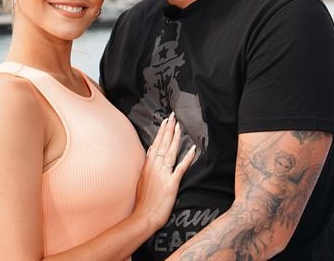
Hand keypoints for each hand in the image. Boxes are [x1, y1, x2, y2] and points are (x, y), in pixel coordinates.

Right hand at [132, 112, 196, 229]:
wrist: (143, 217)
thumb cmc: (143, 202)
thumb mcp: (141, 181)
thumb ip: (146, 167)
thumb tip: (150, 155)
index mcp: (147, 167)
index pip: (155, 145)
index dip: (161, 133)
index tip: (165, 122)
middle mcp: (154, 168)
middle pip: (162, 145)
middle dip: (168, 130)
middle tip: (173, 116)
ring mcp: (163, 175)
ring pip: (170, 152)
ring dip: (175, 138)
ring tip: (180, 126)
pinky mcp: (171, 184)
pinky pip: (180, 168)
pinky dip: (187, 158)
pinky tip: (193, 149)